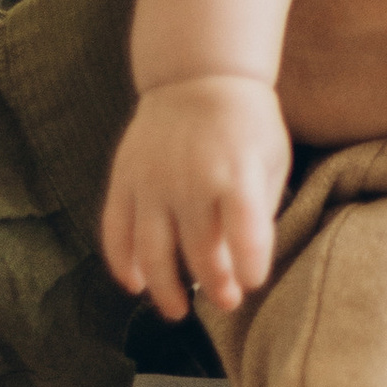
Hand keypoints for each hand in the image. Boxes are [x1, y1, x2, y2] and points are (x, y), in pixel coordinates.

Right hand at [103, 75, 290, 321]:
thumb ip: (258, 209)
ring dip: (165, 289)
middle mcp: (191, 179)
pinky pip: (116, 229)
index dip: (249, 264)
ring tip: (178, 311)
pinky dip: (121, 262)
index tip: (251, 284)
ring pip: (152, 251)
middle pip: (200, 250)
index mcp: (236, 172)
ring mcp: (152, 181)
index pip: (245, 229)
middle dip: (215, 285)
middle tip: (226, 302)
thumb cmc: (245, 124)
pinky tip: (133, 284)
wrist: (198, 76)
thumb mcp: (269, 159)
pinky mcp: (125, 179)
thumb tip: (243, 263)